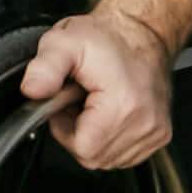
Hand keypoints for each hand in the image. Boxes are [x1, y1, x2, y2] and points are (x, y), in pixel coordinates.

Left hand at [18, 8, 174, 168]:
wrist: (139, 33)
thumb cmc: (105, 38)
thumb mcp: (63, 43)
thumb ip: (43, 68)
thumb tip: (32, 90)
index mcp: (124, 106)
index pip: (83, 149)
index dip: (63, 129)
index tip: (64, 104)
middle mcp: (146, 124)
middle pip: (94, 157)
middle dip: (76, 132)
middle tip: (76, 101)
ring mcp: (155, 132)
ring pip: (108, 159)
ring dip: (93, 136)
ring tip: (92, 104)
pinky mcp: (159, 135)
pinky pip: (123, 155)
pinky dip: (109, 139)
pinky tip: (106, 113)